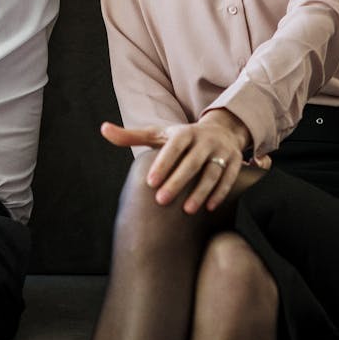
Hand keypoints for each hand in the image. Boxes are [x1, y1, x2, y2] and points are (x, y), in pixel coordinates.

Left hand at [101, 109, 251, 212]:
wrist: (223, 130)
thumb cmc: (182, 138)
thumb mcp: (159, 134)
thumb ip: (132, 135)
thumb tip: (103, 129)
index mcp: (185, 132)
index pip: (174, 147)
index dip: (163, 164)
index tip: (151, 183)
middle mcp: (205, 140)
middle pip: (192, 162)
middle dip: (178, 182)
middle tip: (161, 201)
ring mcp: (222, 151)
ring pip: (213, 172)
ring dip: (201, 191)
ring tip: (187, 210)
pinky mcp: (235, 162)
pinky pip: (228, 179)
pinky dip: (219, 194)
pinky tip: (208, 208)